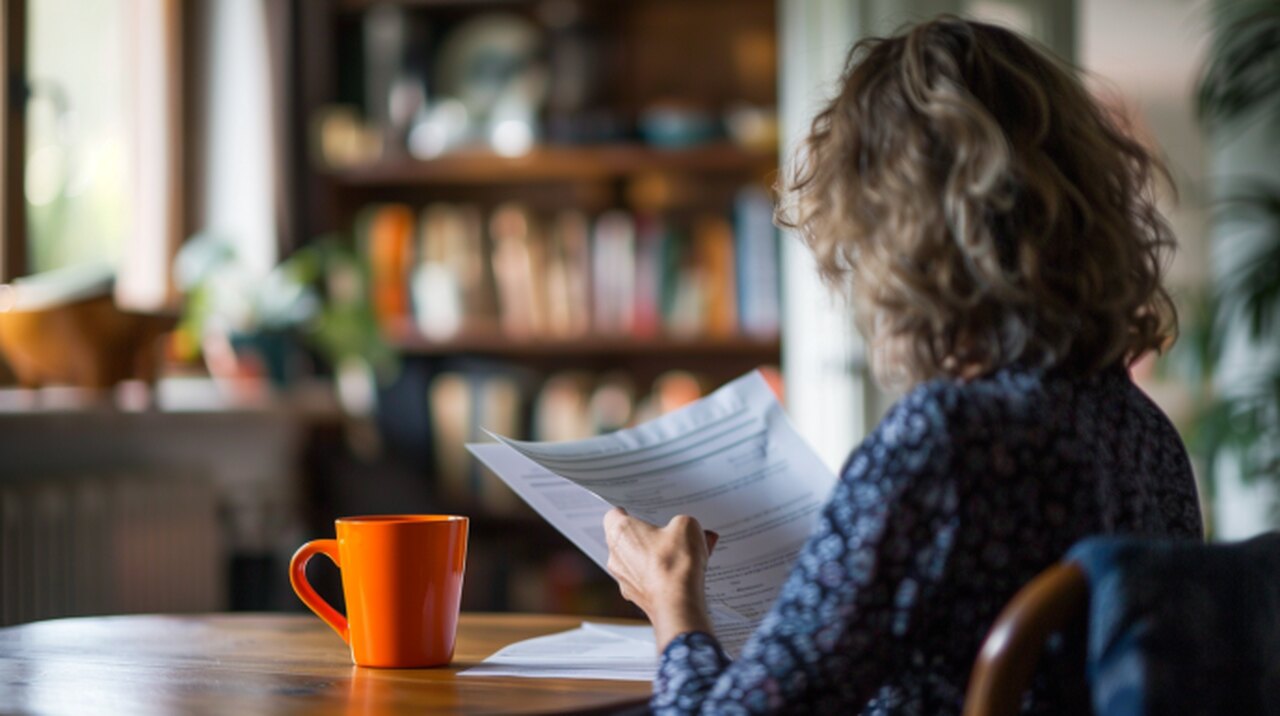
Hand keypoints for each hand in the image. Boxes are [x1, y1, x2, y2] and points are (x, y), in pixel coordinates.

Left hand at [603, 507, 717, 650]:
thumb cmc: (675, 563)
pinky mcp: (638, 597)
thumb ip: (683, 522)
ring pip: (641, 562)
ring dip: (660, 557)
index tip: (639, 511)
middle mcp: (616, 557)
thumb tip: (686, 529)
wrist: (679, 603)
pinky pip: (650, 580)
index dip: (628, 511)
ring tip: (688, 553)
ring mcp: (625, 579)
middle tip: (672, 533)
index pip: (613, 515)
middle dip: (651, 536)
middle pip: (629, 540)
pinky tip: (688, 573)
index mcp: (620, 532)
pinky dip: (665, 575)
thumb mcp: (686, 526)